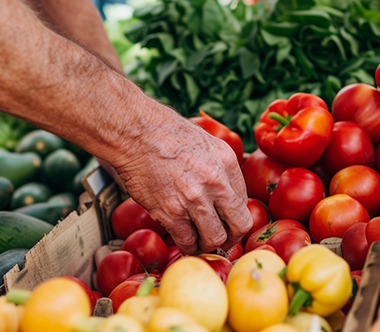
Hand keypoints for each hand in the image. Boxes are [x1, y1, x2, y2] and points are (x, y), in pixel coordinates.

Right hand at [113, 108, 252, 254]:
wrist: (136, 133)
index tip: (227, 223)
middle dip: (230, 238)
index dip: (235, 217)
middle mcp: (216, 183)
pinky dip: (187, 247)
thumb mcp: (207, 144)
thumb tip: (225, 194)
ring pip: (213, 239)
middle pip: (238, 226)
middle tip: (220, 240)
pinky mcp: (171, 212)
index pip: (244, 204)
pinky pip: (187, 241)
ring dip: (207, 244)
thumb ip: (220, 170)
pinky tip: (184, 243)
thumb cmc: (166, 134)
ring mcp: (194, 200)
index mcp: (227, 163)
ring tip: (199, 242)